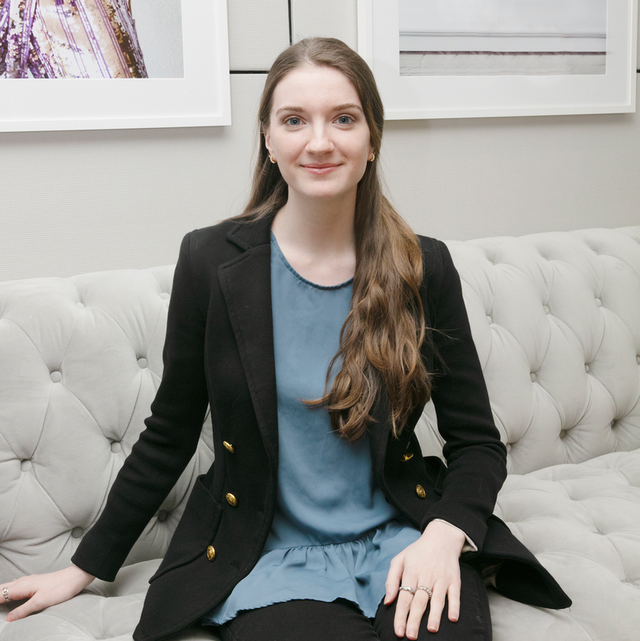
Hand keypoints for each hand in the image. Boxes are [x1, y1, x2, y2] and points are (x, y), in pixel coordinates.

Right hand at [2, 565, 94, 621]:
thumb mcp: (40, 602)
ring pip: (7, 587)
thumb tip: (8, 619)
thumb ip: (23, 610)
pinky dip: (7, 593)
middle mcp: (22, 582)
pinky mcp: (34, 583)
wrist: (75, 577)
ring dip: (0, 595)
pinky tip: (9, 597)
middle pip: (1, 589)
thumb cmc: (60, 588)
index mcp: (21, 586)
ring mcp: (28, 581)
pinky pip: (15, 588)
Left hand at [385, 520, 464, 638]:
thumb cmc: (417, 552)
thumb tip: (388, 600)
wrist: (441, 538)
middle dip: (414, 620)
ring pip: (437, 599)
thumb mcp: (399, 560)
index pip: (404, 597)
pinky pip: (455, 595)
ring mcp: (441, 578)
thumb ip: (391, 580)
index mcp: (411, 572)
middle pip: (419, 601)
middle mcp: (426, 576)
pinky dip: (454, 606)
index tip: (398, 631)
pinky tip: (452, 618)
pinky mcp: (454, 580)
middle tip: (411, 636)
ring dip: (434, 615)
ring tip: (430, 630)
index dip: (401, 615)